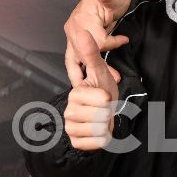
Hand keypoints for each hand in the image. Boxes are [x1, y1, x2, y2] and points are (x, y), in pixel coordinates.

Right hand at [64, 0, 130, 86]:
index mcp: (81, 20)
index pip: (96, 41)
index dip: (111, 43)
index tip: (124, 40)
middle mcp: (73, 30)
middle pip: (83, 54)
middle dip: (96, 68)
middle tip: (114, 79)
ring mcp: (72, 37)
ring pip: (74, 60)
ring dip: (84, 75)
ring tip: (96, 89)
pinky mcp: (74, 43)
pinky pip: (74, 60)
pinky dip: (80, 71)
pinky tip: (87, 82)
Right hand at [64, 29, 119, 150]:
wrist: (106, 113)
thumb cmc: (104, 91)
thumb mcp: (101, 72)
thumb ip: (92, 53)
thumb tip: (80, 32)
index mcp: (75, 93)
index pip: (101, 99)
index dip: (108, 98)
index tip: (105, 96)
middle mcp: (68, 111)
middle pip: (99, 115)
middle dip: (108, 112)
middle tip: (105, 109)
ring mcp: (70, 127)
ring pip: (97, 129)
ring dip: (106, 125)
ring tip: (102, 120)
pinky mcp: (75, 142)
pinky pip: (93, 144)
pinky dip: (101, 139)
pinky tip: (99, 133)